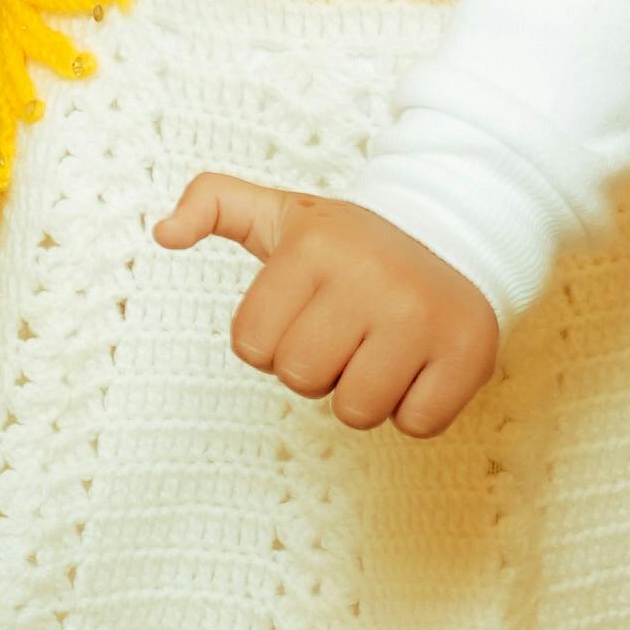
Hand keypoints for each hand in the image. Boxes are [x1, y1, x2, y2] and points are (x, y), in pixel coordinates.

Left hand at [155, 176, 499, 439]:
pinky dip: (413, 408)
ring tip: (380, 347)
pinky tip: (419, 364)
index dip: (272, 340)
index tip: (305, 310)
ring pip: (357, 411)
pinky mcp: (468, 354)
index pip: (252, 346)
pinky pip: (416, 425)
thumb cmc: (350, 243)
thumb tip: (161, 233)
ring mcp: (422, 317)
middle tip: (345, 331)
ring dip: (363, 393)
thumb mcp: (279, 214)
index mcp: (314, 247)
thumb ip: (211, 204)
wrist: (455, 236)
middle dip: (316, 367)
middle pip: (303, 380)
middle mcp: (370, 278)